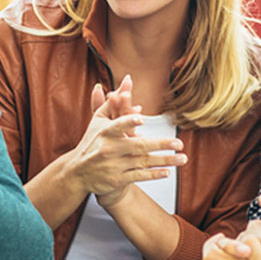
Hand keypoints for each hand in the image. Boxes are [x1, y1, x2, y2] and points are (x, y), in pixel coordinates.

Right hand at [68, 76, 185, 206]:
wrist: (78, 173)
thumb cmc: (92, 141)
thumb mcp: (98, 121)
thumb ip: (114, 101)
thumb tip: (128, 80)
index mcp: (104, 132)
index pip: (118, 125)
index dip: (129, 121)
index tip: (141, 118)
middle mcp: (109, 149)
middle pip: (138, 146)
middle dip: (159, 144)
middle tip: (178, 142)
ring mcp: (114, 166)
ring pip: (143, 162)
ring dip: (164, 160)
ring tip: (182, 158)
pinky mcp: (117, 179)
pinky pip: (139, 176)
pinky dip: (153, 174)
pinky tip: (167, 172)